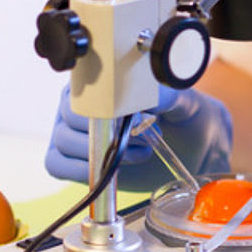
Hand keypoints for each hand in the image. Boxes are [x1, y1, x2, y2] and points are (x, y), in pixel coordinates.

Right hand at [44, 85, 233, 192]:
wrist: (193, 149)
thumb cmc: (184, 118)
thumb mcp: (182, 101)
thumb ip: (164, 95)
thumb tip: (142, 100)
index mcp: (98, 81)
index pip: (84, 89)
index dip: (106, 108)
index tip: (136, 118)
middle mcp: (77, 103)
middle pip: (69, 116)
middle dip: (108, 132)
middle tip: (144, 135)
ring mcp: (71, 132)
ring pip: (64, 141)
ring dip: (102, 152)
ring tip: (138, 152)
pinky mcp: (72, 161)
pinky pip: (58, 165)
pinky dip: (82, 170)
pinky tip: (113, 169)